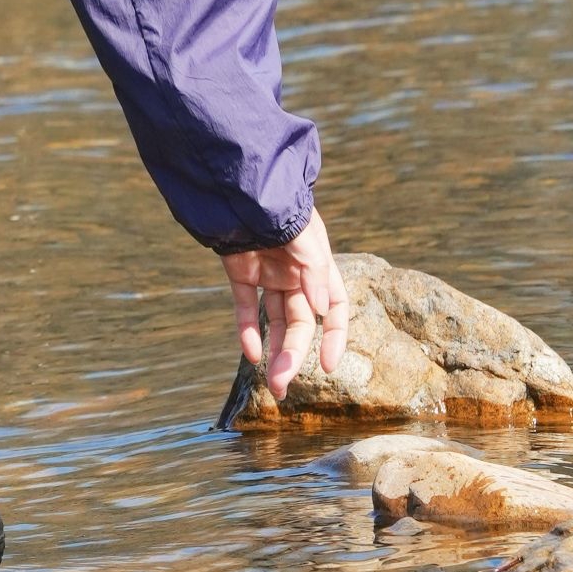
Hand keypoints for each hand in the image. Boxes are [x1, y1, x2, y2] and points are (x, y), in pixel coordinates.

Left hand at [219, 206, 349, 400]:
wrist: (237, 187)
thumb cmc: (278, 207)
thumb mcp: (304, 237)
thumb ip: (314, 273)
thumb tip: (321, 312)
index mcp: (318, 266)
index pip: (335, 308)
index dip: (335, 336)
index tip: (330, 365)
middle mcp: (296, 275)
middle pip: (301, 323)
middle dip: (295, 354)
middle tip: (284, 384)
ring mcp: (269, 275)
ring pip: (275, 322)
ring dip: (275, 351)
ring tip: (272, 383)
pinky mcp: (242, 274)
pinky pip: (246, 309)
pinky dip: (248, 331)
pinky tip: (252, 354)